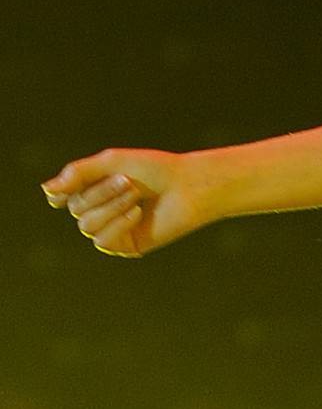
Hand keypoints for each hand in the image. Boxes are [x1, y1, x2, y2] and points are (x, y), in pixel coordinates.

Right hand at [39, 147, 214, 257]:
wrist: (188, 187)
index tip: (66, 189)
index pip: (63, 194)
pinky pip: (103, 241)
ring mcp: (112, 229)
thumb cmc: (153, 170)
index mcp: (93, 189)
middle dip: (101, 193)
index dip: (61, 193)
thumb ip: (78, 174)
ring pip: (86, 226)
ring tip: (136, 196)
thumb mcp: (111, 163)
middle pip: (76, 208)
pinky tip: (138, 213)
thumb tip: (47, 190)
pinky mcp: (125, 245)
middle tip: (129, 182)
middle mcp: (99, 210)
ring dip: (111, 207)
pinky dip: (119, 224)